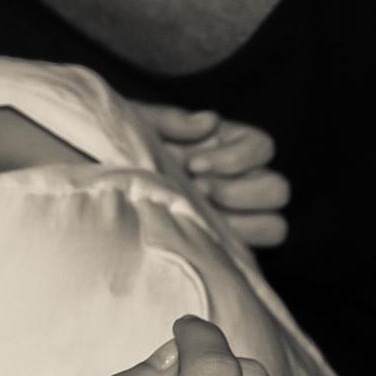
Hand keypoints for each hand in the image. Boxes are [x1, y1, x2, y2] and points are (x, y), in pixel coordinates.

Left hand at [132, 104, 290, 247]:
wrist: (98, 178)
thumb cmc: (122, 149)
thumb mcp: (141, 127)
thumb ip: (173, 121)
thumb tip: (210, 121)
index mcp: (225, 147)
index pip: (262, 148)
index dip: (237, 157)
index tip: (194, 164)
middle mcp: (238, 181)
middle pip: (277, 189)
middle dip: (238, 192)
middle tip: (197, 191)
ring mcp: (233, 217)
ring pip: (274, 225)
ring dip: (241, 221)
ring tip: (197, 214)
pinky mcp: (223, 246)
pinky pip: (249, 255)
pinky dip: (229, 247)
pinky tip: (194, 236)